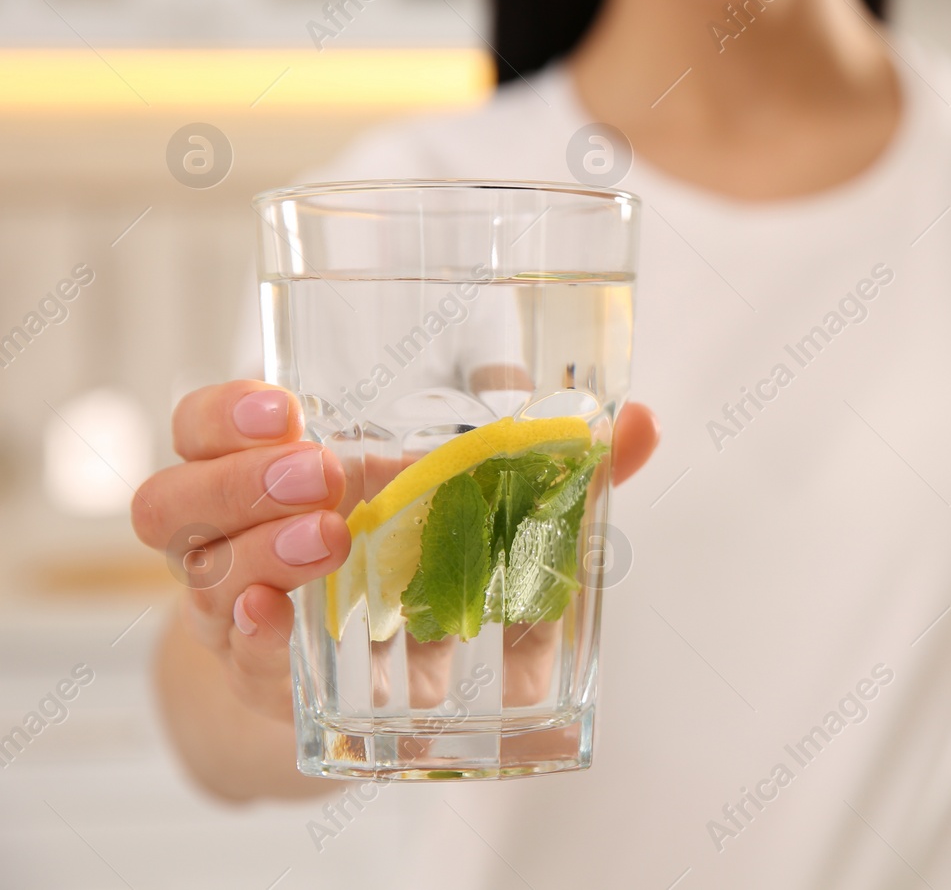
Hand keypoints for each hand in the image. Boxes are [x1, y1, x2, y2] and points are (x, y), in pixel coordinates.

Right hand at [134, 381, 659, 720]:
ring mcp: (242, 609)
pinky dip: (259, 638)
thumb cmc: (415, 561)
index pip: (205, 425)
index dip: (227, 410)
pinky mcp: (266, 678)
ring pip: (204, 575)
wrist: (374, 682)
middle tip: (323, 474)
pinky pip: (239, 657)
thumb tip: (641, 421)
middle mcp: (236, 538)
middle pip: (173, 499)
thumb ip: (546, 462)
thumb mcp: (463, 503)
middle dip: (242, 481)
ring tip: (331, 540)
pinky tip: (283, 621)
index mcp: (272, 471)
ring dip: (262, 553)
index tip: (290, 404)